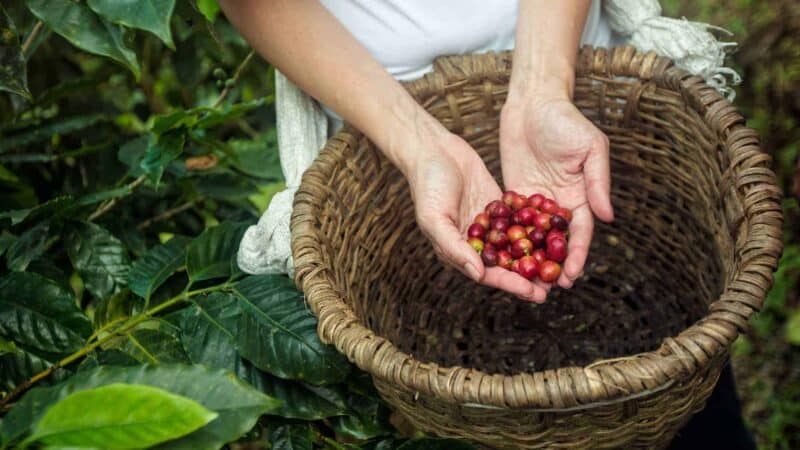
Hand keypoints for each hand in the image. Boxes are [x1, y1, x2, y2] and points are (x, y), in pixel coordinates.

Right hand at [403, 132, 549, 300]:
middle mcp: (475, 241)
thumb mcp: (434, 218)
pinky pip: (519, 219)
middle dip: (530, 275)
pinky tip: (556, 231)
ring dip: (536, 254)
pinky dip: (536, 226)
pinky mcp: (498, 205)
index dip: (512, 284)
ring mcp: (488, 223)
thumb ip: (454, 247)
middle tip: (555, 286)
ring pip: (516, 243)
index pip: (489, 273)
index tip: (535, 293)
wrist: (432, 149)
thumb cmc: (427, 185)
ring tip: (560, 264)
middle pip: (507, 263)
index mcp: (458, 250)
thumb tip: (478, 274)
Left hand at [499, 94, 613, 291]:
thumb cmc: (567, 121)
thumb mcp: (590, 148)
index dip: (578, 255)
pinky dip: (509, 239)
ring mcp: (536, 201)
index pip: (581, 232)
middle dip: (552, 265)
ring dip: (530, 259)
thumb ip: (597, 182)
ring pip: (533, 237)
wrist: (533, 102)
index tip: (572, 276)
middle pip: (557, 241)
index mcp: (582, 195)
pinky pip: (512, 221)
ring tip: (521, 282)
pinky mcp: (514, 194)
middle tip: (546, 290)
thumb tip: (608, 217)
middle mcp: (559, 203)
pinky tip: (500, 258)